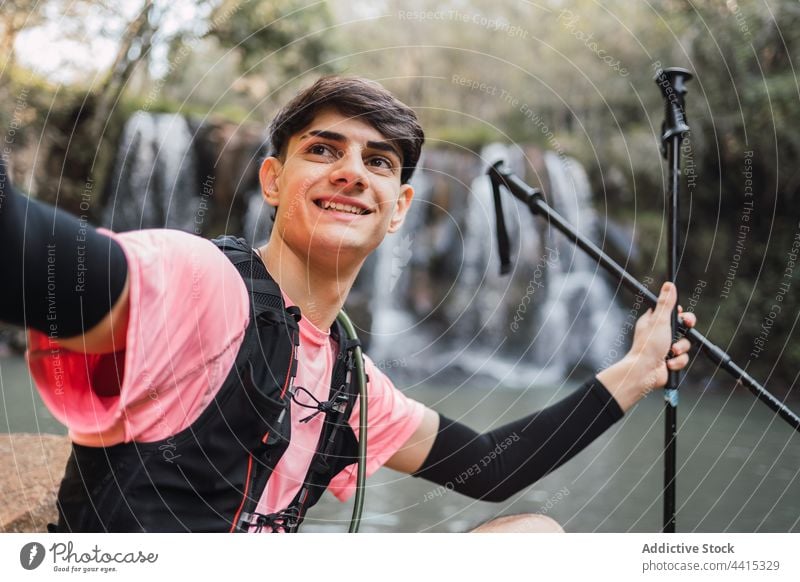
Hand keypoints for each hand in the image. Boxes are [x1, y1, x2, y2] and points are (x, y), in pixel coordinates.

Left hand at [596, 282, 695, 411]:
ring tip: (671, 352)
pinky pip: (683, 358)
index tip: (684, 317)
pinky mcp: (670, 360)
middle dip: (684, 333)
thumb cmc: (648, 346)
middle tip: (686, 329)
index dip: (681, 315)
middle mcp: (659, 334)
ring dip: (680, 349)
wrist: (645, 372)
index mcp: (653, 322)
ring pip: (684, 344)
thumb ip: (666, 303)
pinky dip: (678, 361)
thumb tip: (669, 285)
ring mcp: (665, 348)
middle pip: (682, 329)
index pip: (672, 313)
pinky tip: (669, 363)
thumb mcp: (659, 320)